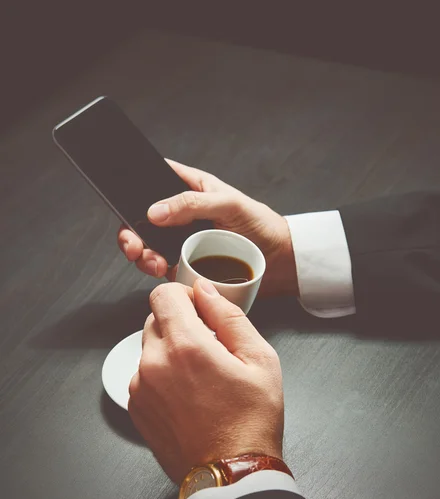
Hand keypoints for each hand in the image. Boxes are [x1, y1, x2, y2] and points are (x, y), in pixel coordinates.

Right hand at [118, 160, 297, 295]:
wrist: (280, 261)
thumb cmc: (261, 224)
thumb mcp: (228, 203)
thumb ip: (191, 203)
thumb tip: (156, 211)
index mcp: (190, 189)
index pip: (154, 182)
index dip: (135, 189)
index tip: (125, 200)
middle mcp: (182, 216)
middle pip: (143, 220)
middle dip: (131, 232)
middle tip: (133, 244)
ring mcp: (182, 242)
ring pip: (148, 245)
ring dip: (141, 254)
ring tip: (150, 260)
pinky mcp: (186, 265)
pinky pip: (162, 267)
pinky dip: (155, 270)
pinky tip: (161, 270)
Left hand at [128, 279, 283, 483]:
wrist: (231, 475)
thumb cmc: (250, 422)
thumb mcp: (259, 360)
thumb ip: (229, 316)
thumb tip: (205, 290)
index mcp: (185, 346)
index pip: (163, 294)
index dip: (184, 295)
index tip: (200, 310)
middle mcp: (153, 363)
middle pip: (155, 318)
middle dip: (180, 324)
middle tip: (209, 349)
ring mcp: (140, 387)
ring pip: (149, 347)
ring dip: (170, 350)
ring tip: (200, 378)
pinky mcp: (136, 407)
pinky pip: (144, 374)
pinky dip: (161, 374)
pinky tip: (188, 396)